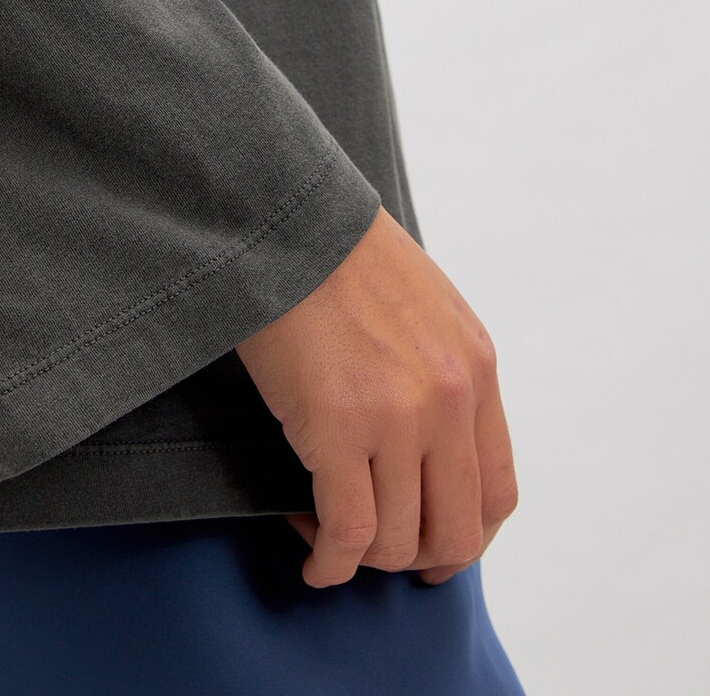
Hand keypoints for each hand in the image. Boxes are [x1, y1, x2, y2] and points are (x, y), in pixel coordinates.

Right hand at [234, 204, 517, 587]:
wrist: (287, 221)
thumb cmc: (338, 256)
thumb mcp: (423, 306)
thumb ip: (438, 370)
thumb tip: (424, 438)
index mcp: (475, 368)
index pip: (496, 490)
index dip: (465, 534)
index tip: (431, 544)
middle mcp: (450, 401)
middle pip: (457, 530)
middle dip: (418, 559)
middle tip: (381, 556)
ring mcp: (399, 419)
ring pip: (398, 541)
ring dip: (364, 558)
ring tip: (327, 538)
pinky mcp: (338, 430)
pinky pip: (348, 532)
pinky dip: (330, 561)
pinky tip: (313, 557)